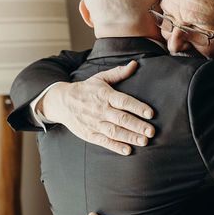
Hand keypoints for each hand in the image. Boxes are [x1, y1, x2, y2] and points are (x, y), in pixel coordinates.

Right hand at [40, 61, 154, 154]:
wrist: (62, 102)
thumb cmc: (85, 90)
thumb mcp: (100, 78)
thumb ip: (118, 73)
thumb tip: (135, 64)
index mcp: (105, 95)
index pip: (124, 101)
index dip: (138, 107)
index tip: (150, 113)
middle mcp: (101, 110)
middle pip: (121, 119)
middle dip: (138, 126)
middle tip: (151, 131)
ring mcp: (95, 123)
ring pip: (115, 132)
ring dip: (130, 137)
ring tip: (144, 141)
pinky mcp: (90, 134)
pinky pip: (104, 141)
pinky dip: (115, 146)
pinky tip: (127, 150)